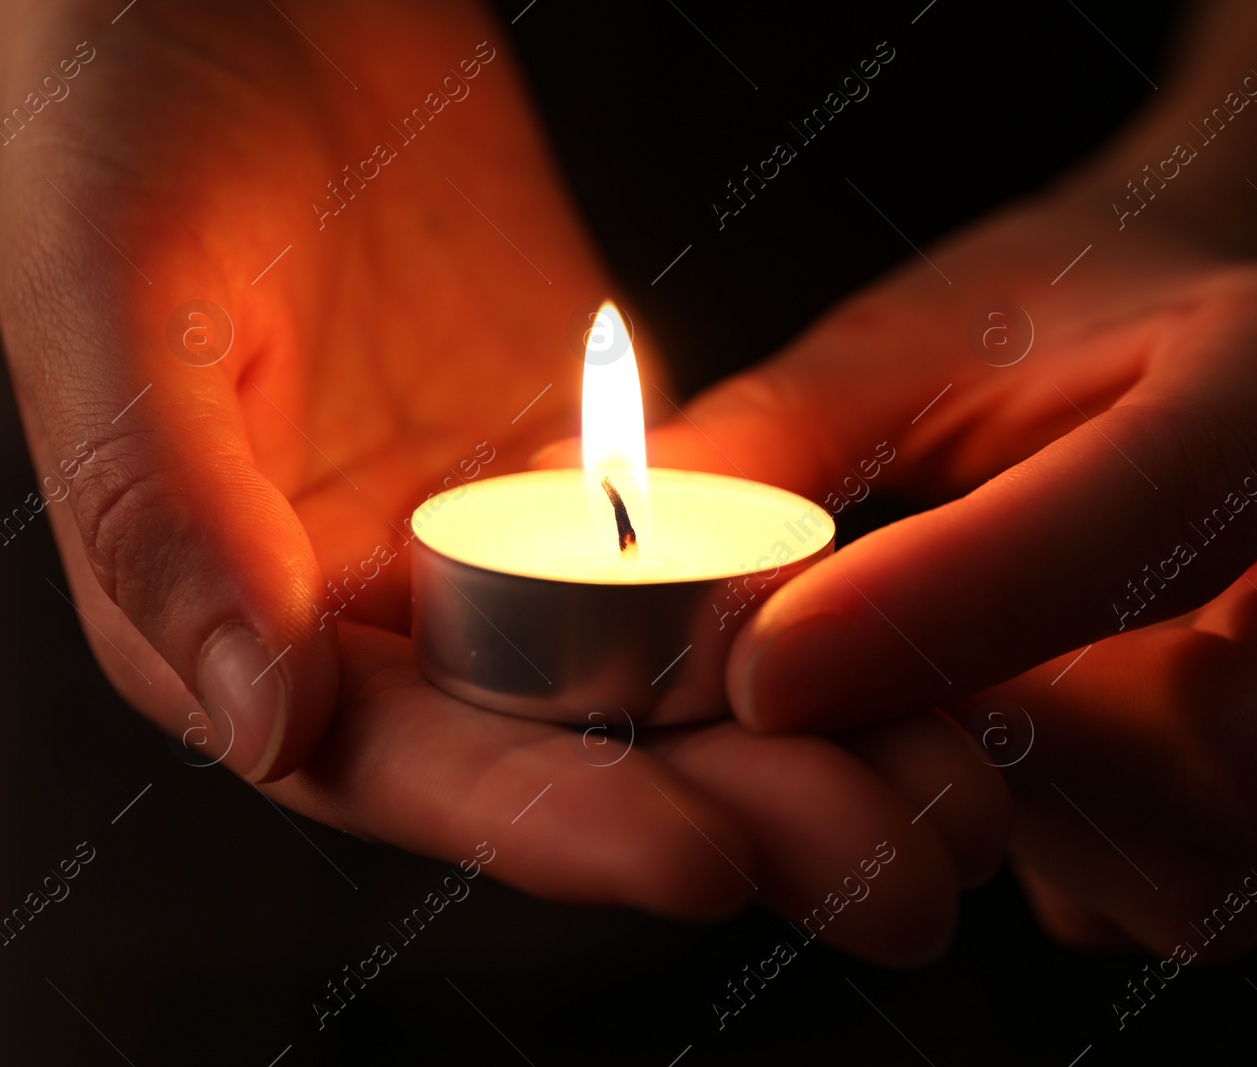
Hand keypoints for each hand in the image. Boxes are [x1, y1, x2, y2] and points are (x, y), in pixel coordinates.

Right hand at [0, 0, 1004, 960]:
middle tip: (897, 880)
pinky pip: (709, 553)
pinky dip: (807, 609)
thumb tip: (262, 721)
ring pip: (662, 675)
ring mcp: (502, 540)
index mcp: (247, 614)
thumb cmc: (131, 123)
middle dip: (731, 818)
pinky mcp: (596, 465)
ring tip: (951, 803)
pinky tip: (918, 650)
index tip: (706, 863)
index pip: (407, 761)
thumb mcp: (115, 302)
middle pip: (566, 751)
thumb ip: (161, 512)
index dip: (552, 823)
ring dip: (804, 743)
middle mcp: (385, 608)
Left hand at [640, 187, 1256, 955]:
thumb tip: (599, 542)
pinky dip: (1078, 866)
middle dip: (1017, 754)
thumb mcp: (909, 340)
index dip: (950, 605)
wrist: (1196, 353)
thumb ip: (771, 441)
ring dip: (1038, 824)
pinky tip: (1017, 762)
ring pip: (1232, 858)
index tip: (764, 664)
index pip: (1155, 508)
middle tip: (857, 700)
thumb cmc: (1046, 331)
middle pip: (1247, 736)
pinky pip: (1213, 899)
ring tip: (946, 712)